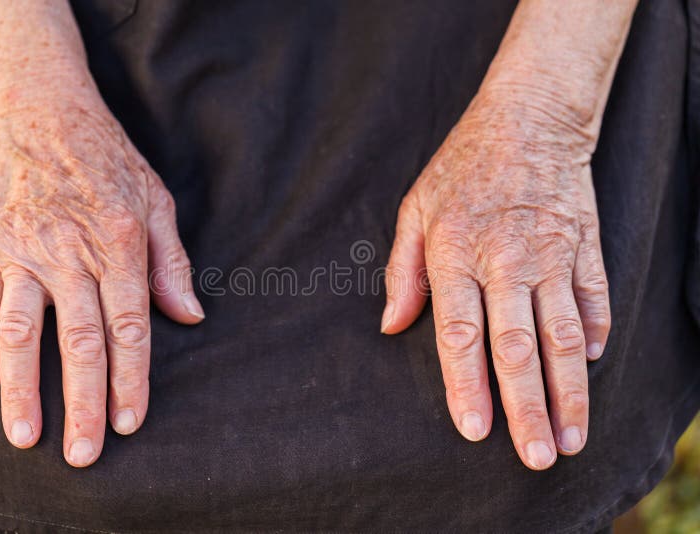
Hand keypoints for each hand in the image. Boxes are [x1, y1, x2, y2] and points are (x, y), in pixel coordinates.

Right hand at [0, 97, 204, 466]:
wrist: (43, 117)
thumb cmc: (110, 164)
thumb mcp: (157, 203)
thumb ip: (172, 264)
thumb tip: (192, 317)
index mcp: (120, 244)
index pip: (128, 327)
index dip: (131, 379)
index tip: (130, 423)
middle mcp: (71, 253)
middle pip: (79, 341)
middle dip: (83, 402)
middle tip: (85, 454)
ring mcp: (24, 251)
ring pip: (22, 333)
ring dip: (24, 389)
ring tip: (27, 437)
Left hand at [382, 91, 610, 469]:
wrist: (527, 118)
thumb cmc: (461, 169)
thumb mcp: (415, 210)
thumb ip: (402, 272)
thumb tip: (391, 327)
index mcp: (456, 254)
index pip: (460, 334)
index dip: (466, 386)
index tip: (475, 430)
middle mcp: (506, 261)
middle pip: (517, 348)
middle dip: (527, 408)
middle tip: (536, 457)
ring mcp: (551, 254)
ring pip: (564, 335)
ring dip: (570, 390)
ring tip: (572, 436)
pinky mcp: (584, 246)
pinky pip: (594, 298)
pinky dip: (595, 334)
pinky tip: (592, 368)